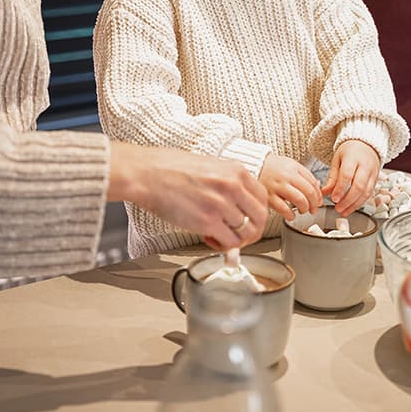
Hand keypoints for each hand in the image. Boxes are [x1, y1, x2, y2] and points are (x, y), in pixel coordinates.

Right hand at [108, 142, 267, 249]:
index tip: (249, 220)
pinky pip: (229, 242)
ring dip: (234, 239)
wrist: (147, 173)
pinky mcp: (207, 222)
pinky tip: (209, 238)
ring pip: (245, 232)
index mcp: (235, 170)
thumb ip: (229, 182)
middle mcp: (232, 186)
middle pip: (260, 217)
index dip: (256, 213)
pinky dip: (222, 245)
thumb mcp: (210, 165)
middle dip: (252, 230)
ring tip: (219, 235)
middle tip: (239, 235)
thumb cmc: (171, 168)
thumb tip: (239, 204)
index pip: (262, 197)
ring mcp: (221, 204)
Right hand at [258, 153, 321, 220]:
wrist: (255, 165)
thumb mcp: (291, 165)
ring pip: (299, 200)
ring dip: (304, 209)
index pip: (313, 183)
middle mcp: (287, 176)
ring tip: (302, 210)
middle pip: (309, 192)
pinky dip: (291, 215)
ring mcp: (277, 186)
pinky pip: (284, 209)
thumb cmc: (274, 167)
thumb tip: (317, 191)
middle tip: (313, 209)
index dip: (318, 195)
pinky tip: (291, 215)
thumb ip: (304, 176)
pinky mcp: (268, 197)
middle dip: (314, 204)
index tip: (318, 201)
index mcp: (294, 168)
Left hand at [322, 140, 379, 216]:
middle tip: (338, 208)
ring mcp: (373, 173)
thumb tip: (325, 192)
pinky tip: (351, 208)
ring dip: (354, 205)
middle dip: (348, 200)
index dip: (340, 188)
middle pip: (359, 186)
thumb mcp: (337, 159)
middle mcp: (365, 165)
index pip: (347, 175)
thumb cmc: (350, 151)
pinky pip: (370, 194)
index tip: (333, 198)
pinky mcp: (376, 180)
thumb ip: (332, 177)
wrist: (366, 145)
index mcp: (353, 157)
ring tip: (343, 211)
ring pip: (366, 192)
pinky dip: (360, 203)